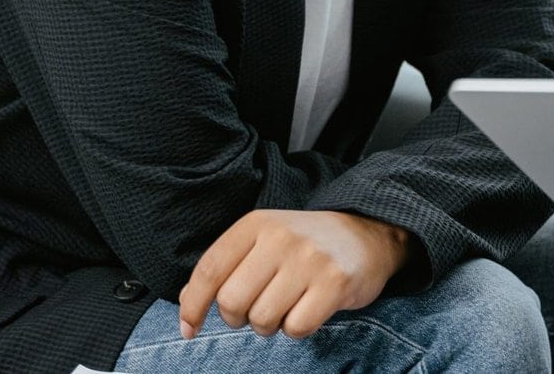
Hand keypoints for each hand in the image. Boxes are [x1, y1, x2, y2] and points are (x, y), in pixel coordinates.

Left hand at [178, 210, 411, 339]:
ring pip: (263, 320)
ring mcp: (309, 259)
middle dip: (238, 318)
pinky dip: (296, 329)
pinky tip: (307, 310)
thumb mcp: (262, 241)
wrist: (367, 235)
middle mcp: (281, 237)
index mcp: (256, 224)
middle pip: (232, 302)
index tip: (189, 329)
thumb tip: (187, 302)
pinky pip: (296, 328)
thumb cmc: (304, 246)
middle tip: (255, 310)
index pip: (209, 269)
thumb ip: (225, 267)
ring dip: (269, 326)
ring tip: (284, 308)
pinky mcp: (335, 283)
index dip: (192, 306)